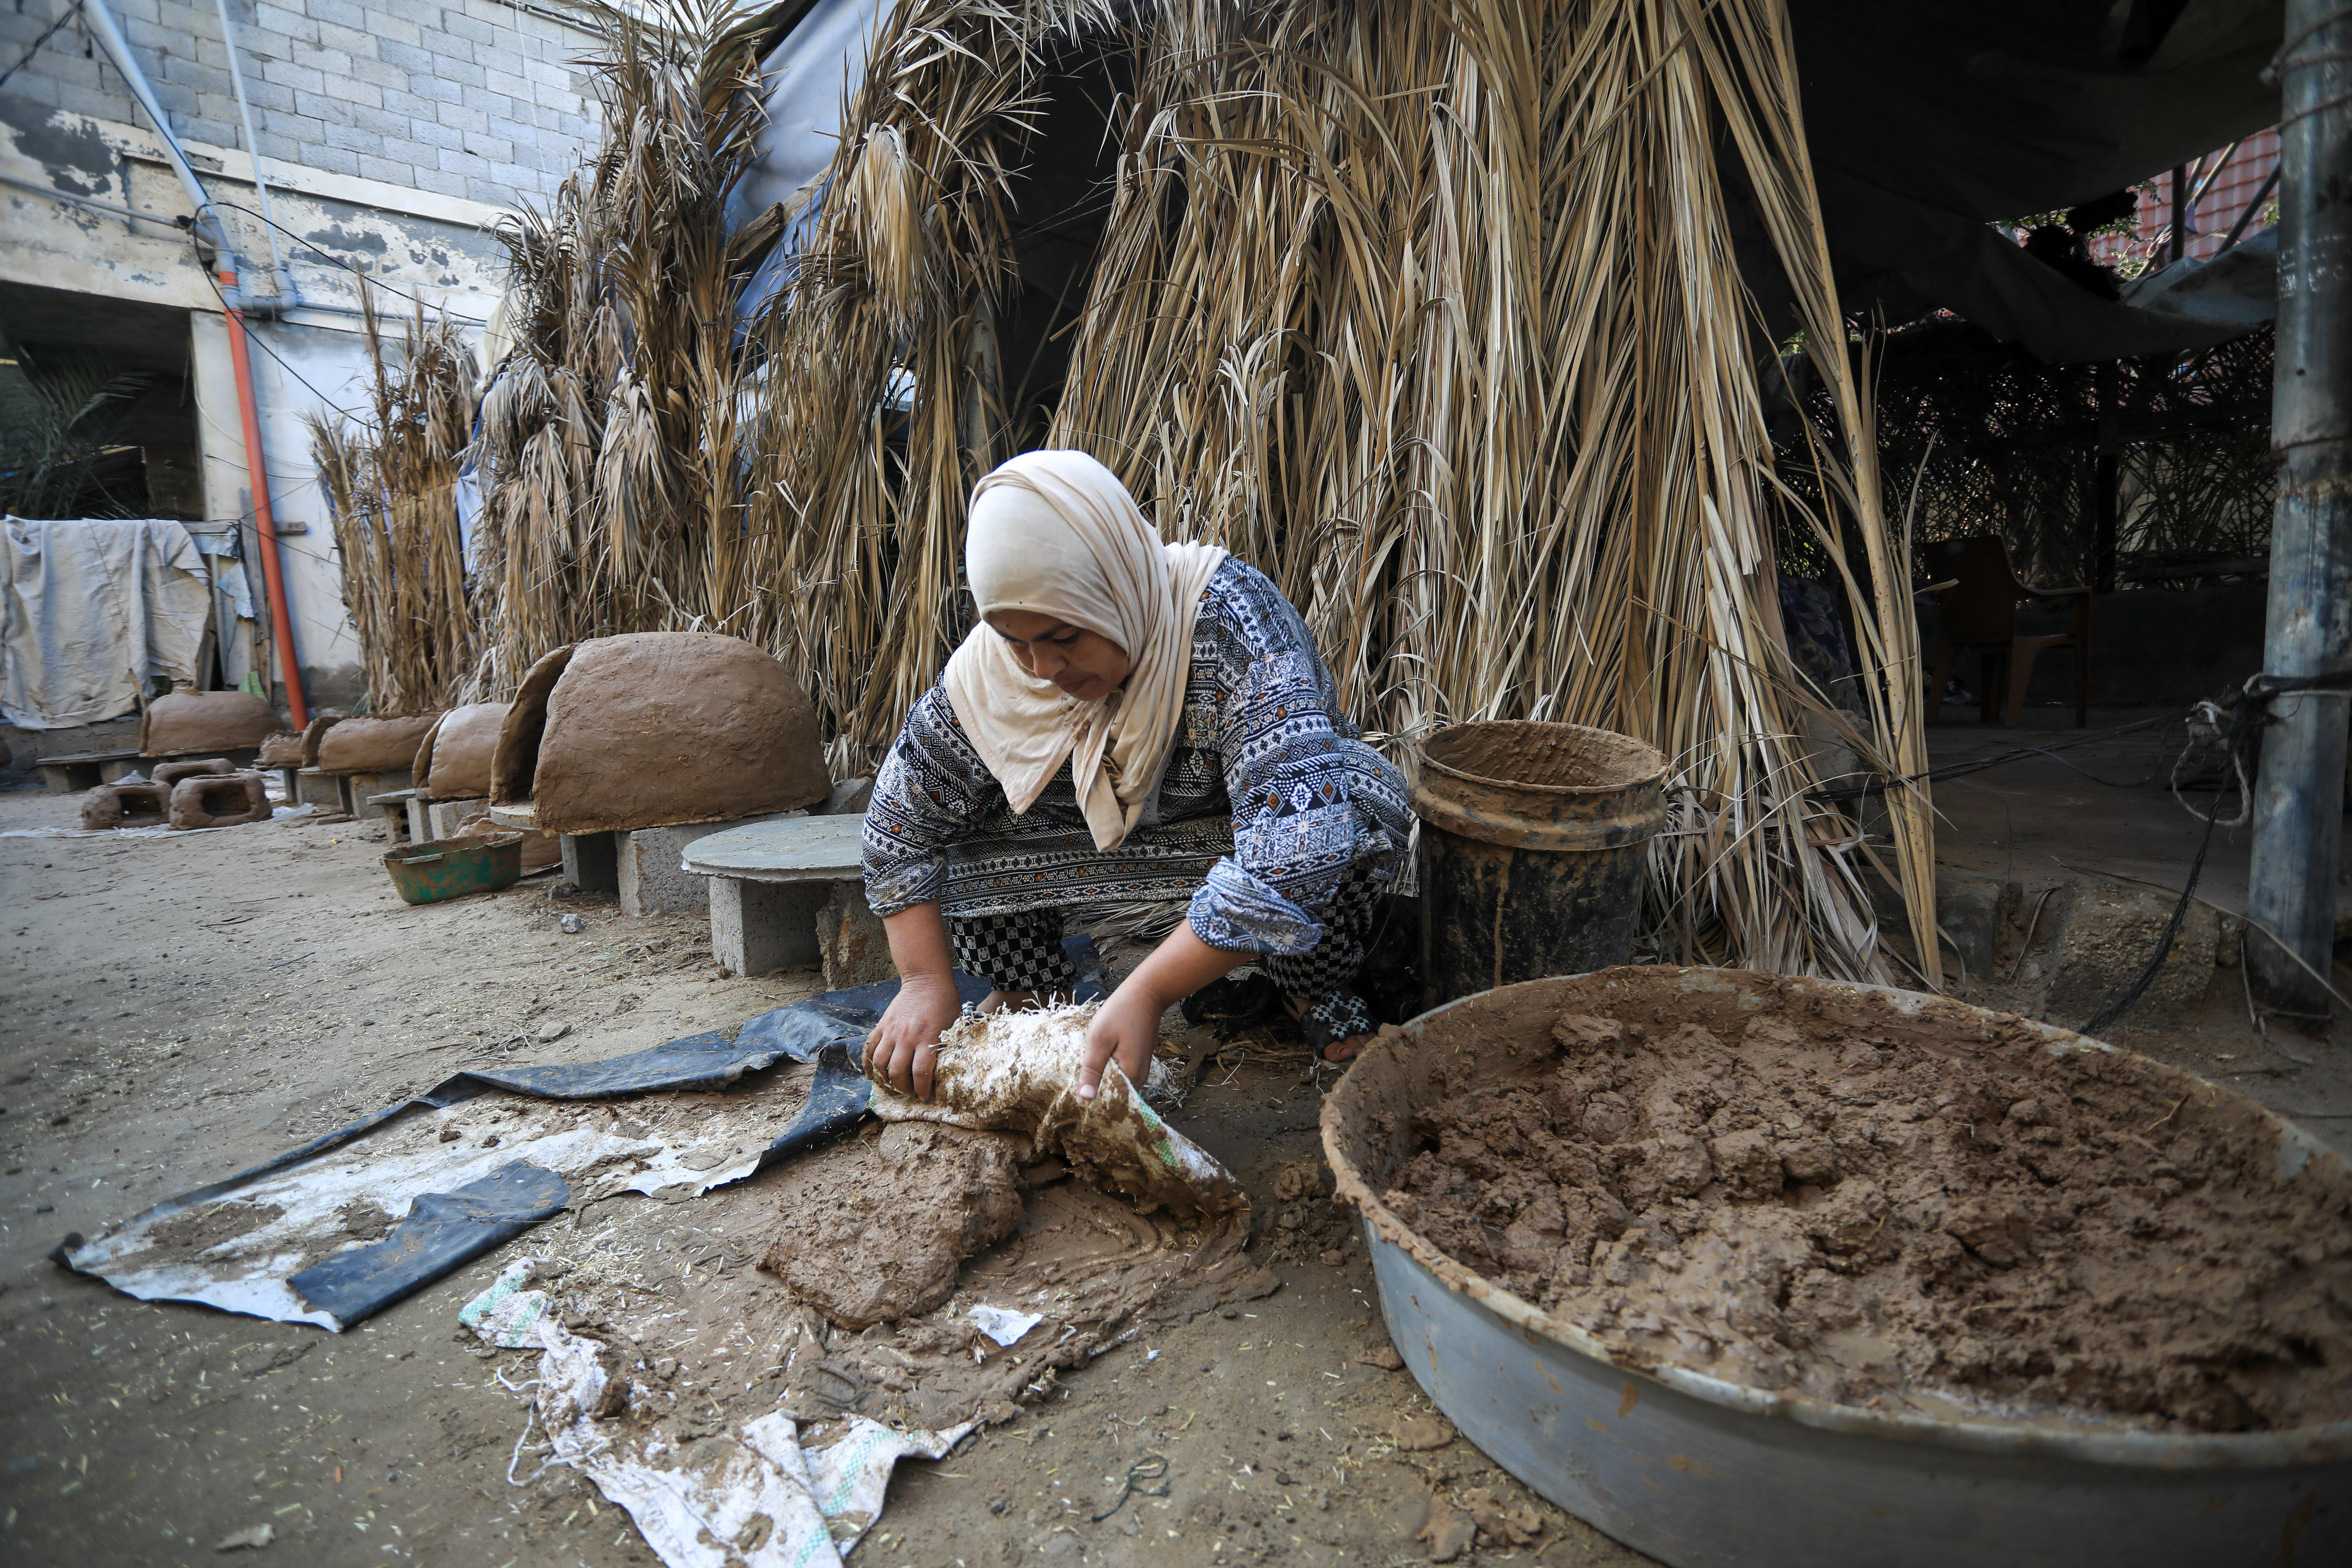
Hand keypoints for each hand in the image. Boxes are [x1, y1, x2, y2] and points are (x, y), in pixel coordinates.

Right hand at [865, 971, 961, 1099]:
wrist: (926, 981)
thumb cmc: (945, 1004)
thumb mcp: (953, 1027)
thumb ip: (946, 1048)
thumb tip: (945, 1071)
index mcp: (927, 1038)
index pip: (920, 1072)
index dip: (922, 1089)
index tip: (924, 1097)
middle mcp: (907, 1037)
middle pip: (897, 1071)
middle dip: (902, 1088)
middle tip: (908, 1092)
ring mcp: (891, 1031)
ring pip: (880, 1062)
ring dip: (884, 1079)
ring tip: (891, 1086)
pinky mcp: (882, 1025)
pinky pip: (870, 1048)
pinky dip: (868, 1064)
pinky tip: (872, 1075)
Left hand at [1079, 981, 1163, 1102]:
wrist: (1146, 994)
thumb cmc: (1121, 1013)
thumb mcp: (1099, 1040)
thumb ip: (1092, 1070)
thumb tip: (1085, 1099)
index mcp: (1130, 1076)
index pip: (1108, 1099)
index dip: (1091, 1093)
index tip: (1077, 1085)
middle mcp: (1139, 1079)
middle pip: (1113, 1093)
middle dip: (1097, 1085)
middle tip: (1084, 1068)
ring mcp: (1141, 1071)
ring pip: (1117, 1084)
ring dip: (1103, 1076)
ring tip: (1092, 1061)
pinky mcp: (1140, 1063)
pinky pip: (1122, 1074)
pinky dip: (1110, 1069)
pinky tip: (1102, 1056)